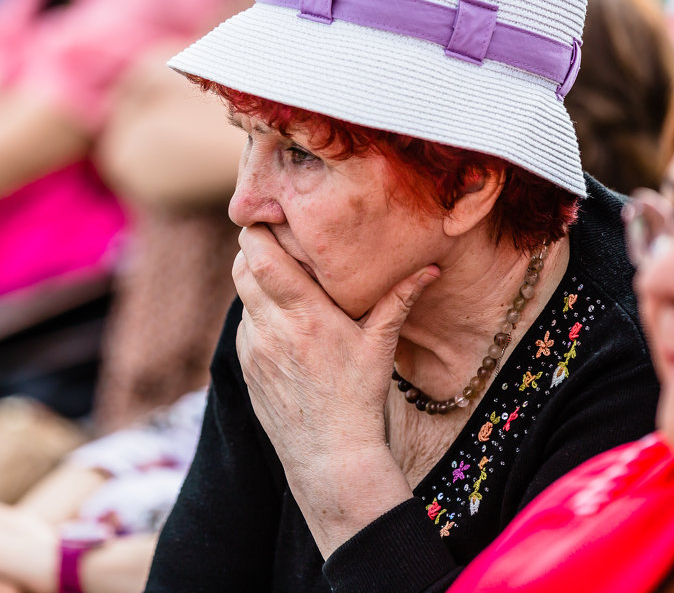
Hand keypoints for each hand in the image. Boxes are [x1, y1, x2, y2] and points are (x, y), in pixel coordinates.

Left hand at [233, 225, 437, 525]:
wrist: (329, 455)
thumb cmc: (359, 398)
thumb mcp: (381, 346)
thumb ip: (400, 299)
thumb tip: (430, 266)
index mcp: (304, 316)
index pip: (260, 257)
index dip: (258, 231)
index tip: (273, 218)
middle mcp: (272, 329)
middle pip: (243, 267)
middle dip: (254, 247)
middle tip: (277, 237)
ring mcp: (254, 349)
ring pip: (242, 295)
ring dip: (257, 279)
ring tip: (283, 274)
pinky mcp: (246, 366)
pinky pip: (245, 324)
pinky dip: (258, 311)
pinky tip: (283, 316)